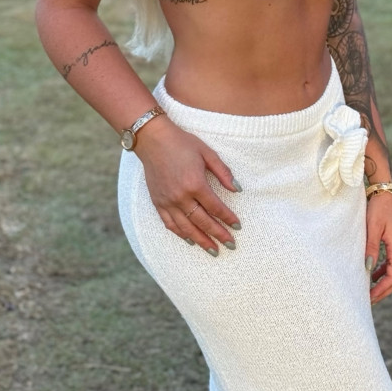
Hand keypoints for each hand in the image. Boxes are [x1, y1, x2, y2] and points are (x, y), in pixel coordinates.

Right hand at [135, 116, 241, 254]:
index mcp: (195, 183)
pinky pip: (170, 224)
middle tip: (231, 245)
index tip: (238, 226)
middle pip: (203, 222)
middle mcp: (181, 196)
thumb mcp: (207, 153)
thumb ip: (223, 172)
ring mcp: (168, 201)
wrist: (153, 140)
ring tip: (213, 250)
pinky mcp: (158, 202)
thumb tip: (238, 189)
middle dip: (218, 234)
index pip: (216, 207)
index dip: (228, 218)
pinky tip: (190, 240)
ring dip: (201, 241)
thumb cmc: (182, 143)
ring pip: (187, 228)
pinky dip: (181, 234)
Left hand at [364, 191, 391, 304]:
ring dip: (382, 283)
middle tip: (368, 300)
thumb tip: (368, 270)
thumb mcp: (373, 228)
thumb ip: (371, 248)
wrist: (384, 192)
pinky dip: (381, 272)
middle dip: (383, 291)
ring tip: (368, 291)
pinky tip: (371, 275)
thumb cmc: (379, 208)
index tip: (369, 298)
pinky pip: (388, 264)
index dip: (382, 290)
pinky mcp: (391, 243)